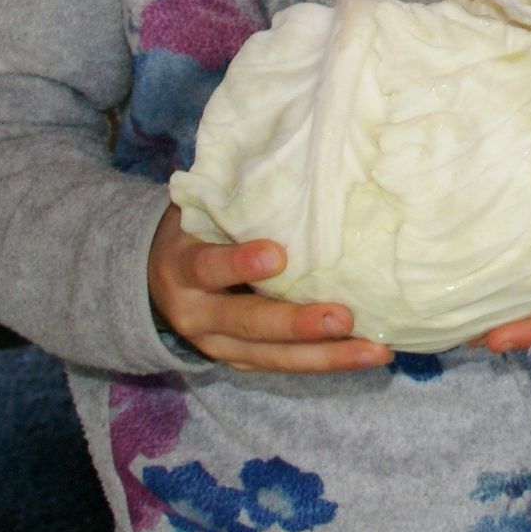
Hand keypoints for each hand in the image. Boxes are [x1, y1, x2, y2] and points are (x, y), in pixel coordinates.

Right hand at [147, 206, 391, 373]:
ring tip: (374, 349)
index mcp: (184, 269)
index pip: (208, 267)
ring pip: (274, 357)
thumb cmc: (198, 232)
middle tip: (343, 319)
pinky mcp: (241, 362)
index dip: (239, 264)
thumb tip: (301, 165)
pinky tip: (369, 353)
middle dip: (296, 324)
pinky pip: (286, 365)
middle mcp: (197, 315)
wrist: (156, 281)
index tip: (277, 256)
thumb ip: (239, 205)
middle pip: (248, 324)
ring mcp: (219, 346)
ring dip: (327, 356)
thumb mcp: (202, 214)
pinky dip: (328, 361)